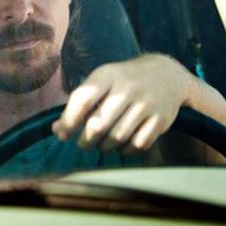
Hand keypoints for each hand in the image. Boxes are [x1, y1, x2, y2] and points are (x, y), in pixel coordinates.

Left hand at [51, 53, 213, 152]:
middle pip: (99, 124)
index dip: (69, 121)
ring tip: (99, 144)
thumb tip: (57, 129)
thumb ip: (79, 102)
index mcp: (108, 75)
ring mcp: (147, 104)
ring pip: (117, 137)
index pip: (83, 100)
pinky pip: (138, 144)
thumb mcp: (102, 80)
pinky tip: (119, 146)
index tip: (61, 134)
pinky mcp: (161, 119)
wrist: (168, 75)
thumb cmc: (123, 81)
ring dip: (103, 147)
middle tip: (82, 143)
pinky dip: (125, 150)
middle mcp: (129, 88)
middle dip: (85, 140)